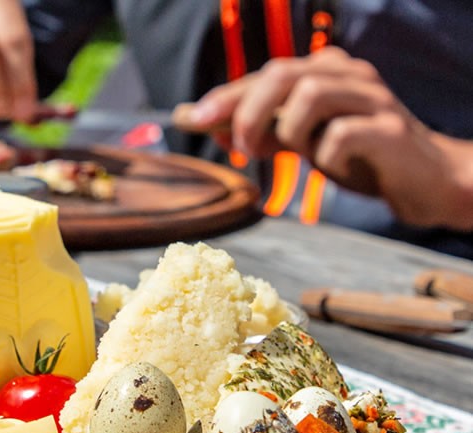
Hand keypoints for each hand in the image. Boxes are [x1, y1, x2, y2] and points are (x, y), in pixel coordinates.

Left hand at [186, 47, 472, 229]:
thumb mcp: (298, 140)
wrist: (420, 180)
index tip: (192, 120)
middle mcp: (349, 76)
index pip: (265, 74)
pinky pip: (343, 133)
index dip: (225, 98)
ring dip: (286, 129)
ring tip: (288, 154)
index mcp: (325, 71)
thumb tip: (198, 119)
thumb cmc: (355, 155)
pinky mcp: (389, 131)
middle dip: (247, 111)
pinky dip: (324, 152)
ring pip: (312, 94)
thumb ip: (255, 128)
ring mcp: (373, 100)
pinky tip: (328, 164)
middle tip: (238, 148)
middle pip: (283, 74)